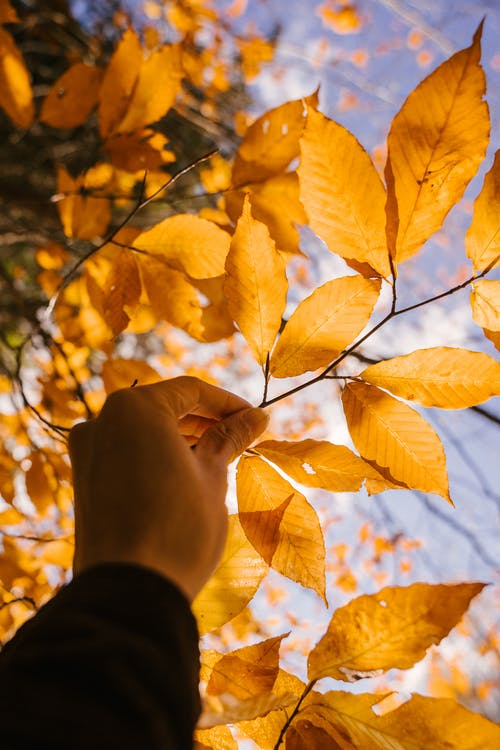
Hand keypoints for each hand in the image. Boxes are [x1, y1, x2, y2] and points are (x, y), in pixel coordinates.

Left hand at [69, 376, 268, 600]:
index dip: (229, 403)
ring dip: (182, 438)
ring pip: (144, 431)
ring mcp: (87, 452)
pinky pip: (127, 454)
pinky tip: (186, 474)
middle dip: (206, 420)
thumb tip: (256, 417)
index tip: (256, 420)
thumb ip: (229, 438)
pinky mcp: (84, 481)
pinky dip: (157, 456)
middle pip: (164, 407)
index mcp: (133, 408)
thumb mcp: (212, 476)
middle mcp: (101, 421)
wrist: (129, 593)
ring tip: (220, 456)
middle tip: (243, 437)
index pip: (191, 390)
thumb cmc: (178, 527)